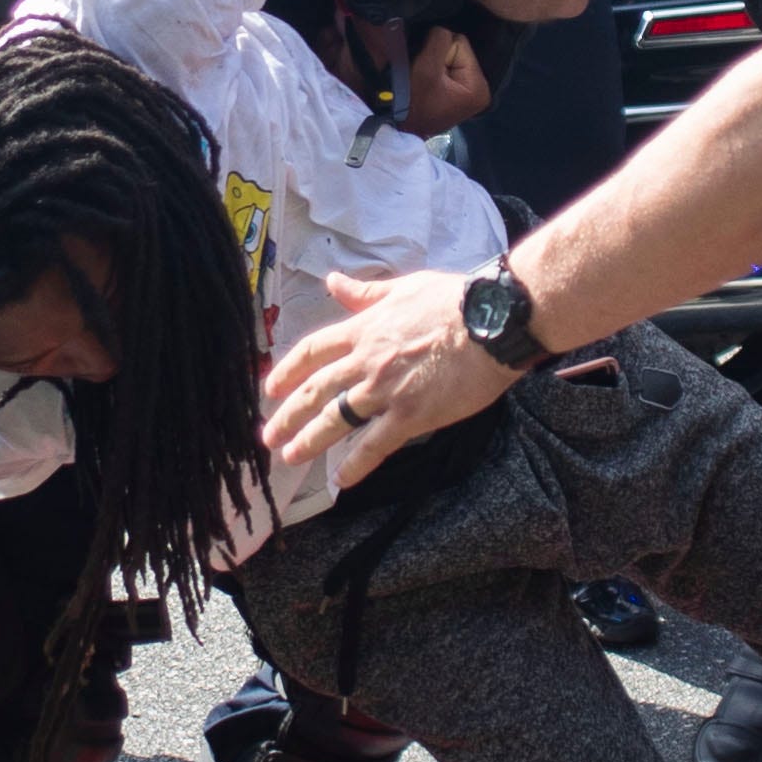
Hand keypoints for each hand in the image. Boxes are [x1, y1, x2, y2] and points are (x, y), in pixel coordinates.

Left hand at [262, 268, 516, 480]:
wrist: (492, 321)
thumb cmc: (454, 300)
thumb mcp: (404, 287)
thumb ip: (366, 292)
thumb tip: (333, 280)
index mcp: (364, 329)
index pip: (314, 351)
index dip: (289, 370)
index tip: (271, 388)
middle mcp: (367, 361)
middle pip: (316, 391)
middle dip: (288, 415)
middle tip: (268, 436)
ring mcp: (386, 390)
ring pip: (336, 420)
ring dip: (309, 441)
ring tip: (290, 457)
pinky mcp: (411, 415)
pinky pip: (375, 445)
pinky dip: (355, 465)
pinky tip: (340, 481)